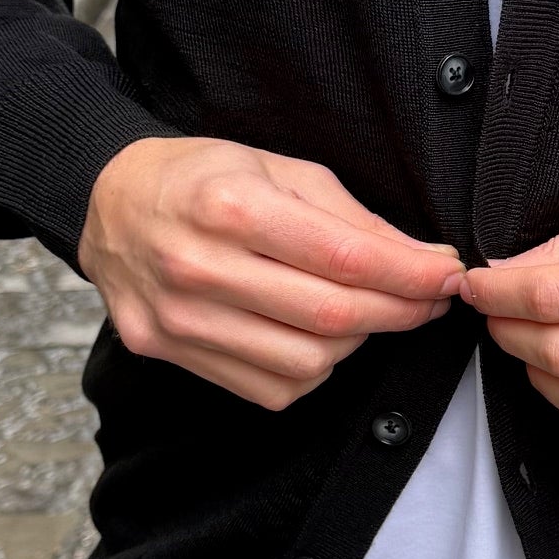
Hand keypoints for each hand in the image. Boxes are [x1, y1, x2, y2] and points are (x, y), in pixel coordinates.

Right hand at [79, 138, 462, 409]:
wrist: (110, 204)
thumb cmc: (203, 178)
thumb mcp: (279, 169)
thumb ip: (351, 219)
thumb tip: (423, 260)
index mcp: (229, 206)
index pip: (344, 258)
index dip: (411, 275)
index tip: (448, 276)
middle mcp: (198, 268)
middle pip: (330, 316)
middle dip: (399, 312)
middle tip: (428, 299)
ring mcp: (179, 320)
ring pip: (306, 362)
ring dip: (356, 343)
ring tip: (366, 312)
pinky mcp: (168, 354)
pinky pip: (270, 389)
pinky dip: (311, 370)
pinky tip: (313, 336)